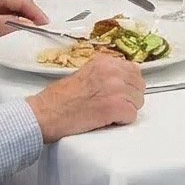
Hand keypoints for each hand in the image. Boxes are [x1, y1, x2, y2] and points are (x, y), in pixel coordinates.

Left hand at [0, 0, 47, 43]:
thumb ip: (7, 24)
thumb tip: (27, 27)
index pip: (23, 0)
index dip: (36, 13)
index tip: (45, 25)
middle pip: (22, 2)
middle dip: (32, 16)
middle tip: (39, 30)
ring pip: (16, 8)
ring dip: (23, 19)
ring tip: (29, 32)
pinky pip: (8, 13)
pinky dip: (14, 21)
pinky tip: (15, 30)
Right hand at [28, 53, 143, 140]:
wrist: (45, 113)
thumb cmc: (59, 98)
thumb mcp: (85, 74)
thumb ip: (106, 73)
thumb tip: (125, 78)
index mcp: (105, 62)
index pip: (134, 70)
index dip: (128, 85)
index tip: (120, 92)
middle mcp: (113, 71)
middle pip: (139, 86)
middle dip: (129, 98)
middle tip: (112, 106)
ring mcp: (116, 88)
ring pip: (138, 102)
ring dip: (126, 110)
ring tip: (107, 113)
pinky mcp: (115, 107)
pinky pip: (131, 116)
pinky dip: (121, 121)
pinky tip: (106, 121)